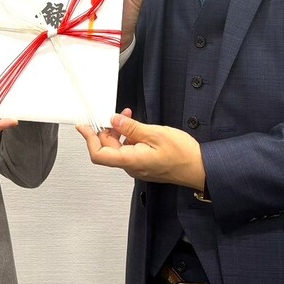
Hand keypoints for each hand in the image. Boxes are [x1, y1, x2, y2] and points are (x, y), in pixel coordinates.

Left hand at [76, 112, 204, 189]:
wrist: (199, 168)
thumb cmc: (183, 155)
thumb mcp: (156, 133)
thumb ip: (132, 128)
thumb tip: (114, 121)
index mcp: (131, 160)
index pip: (99, 154)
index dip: (89, 139)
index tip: (84, 127)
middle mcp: (132, 167)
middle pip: (107, 149)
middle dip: (107, 130)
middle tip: (113, 115)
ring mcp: (138, 167)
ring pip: (118, 149)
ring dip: (119, 132)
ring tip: (128, 118)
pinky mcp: (144, 164)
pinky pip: (129, 151)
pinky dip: (128, 138)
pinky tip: (137, 129)